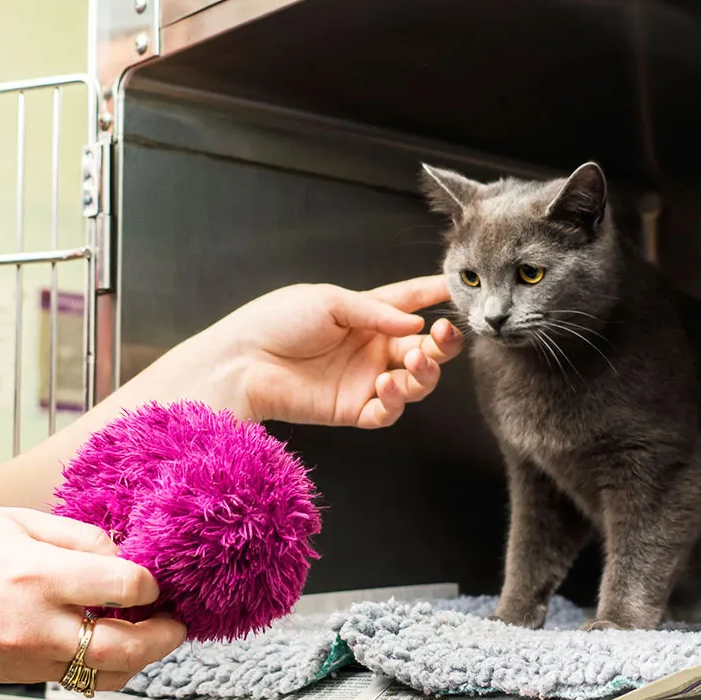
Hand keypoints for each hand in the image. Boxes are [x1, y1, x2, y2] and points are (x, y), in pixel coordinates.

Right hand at [0, 506, 185, 689]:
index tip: (155, 574)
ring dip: (138, 658)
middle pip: (131, 649)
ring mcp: (27, 660)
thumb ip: (74, 536)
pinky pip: (76, 679)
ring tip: (144, 633)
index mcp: (39, 577)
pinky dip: (101, 666)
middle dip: (165, 636)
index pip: (128, 587)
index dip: (153, 581)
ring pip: (108, 676)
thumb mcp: (11, 521)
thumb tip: (120, 552)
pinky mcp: (18, 678)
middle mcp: (38, 627)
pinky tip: (101, 641)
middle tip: (176, 621)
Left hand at [204, 276, 464, 427]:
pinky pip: (388, 411)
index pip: (410, 302)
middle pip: (424, 347)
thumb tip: (418, 322)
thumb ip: (376, 312)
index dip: (435, 295)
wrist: (242, 361)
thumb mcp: (329, 302)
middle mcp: (371, 347)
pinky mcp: (352, 409)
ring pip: (415, 381)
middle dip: (443, 343)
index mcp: (366, 314)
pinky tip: (386, 384)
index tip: (458, 288)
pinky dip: (396, 399)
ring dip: (425, 371)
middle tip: (443, 335)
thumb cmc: (277, 321)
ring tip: (414, 359)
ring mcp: (364, 379)